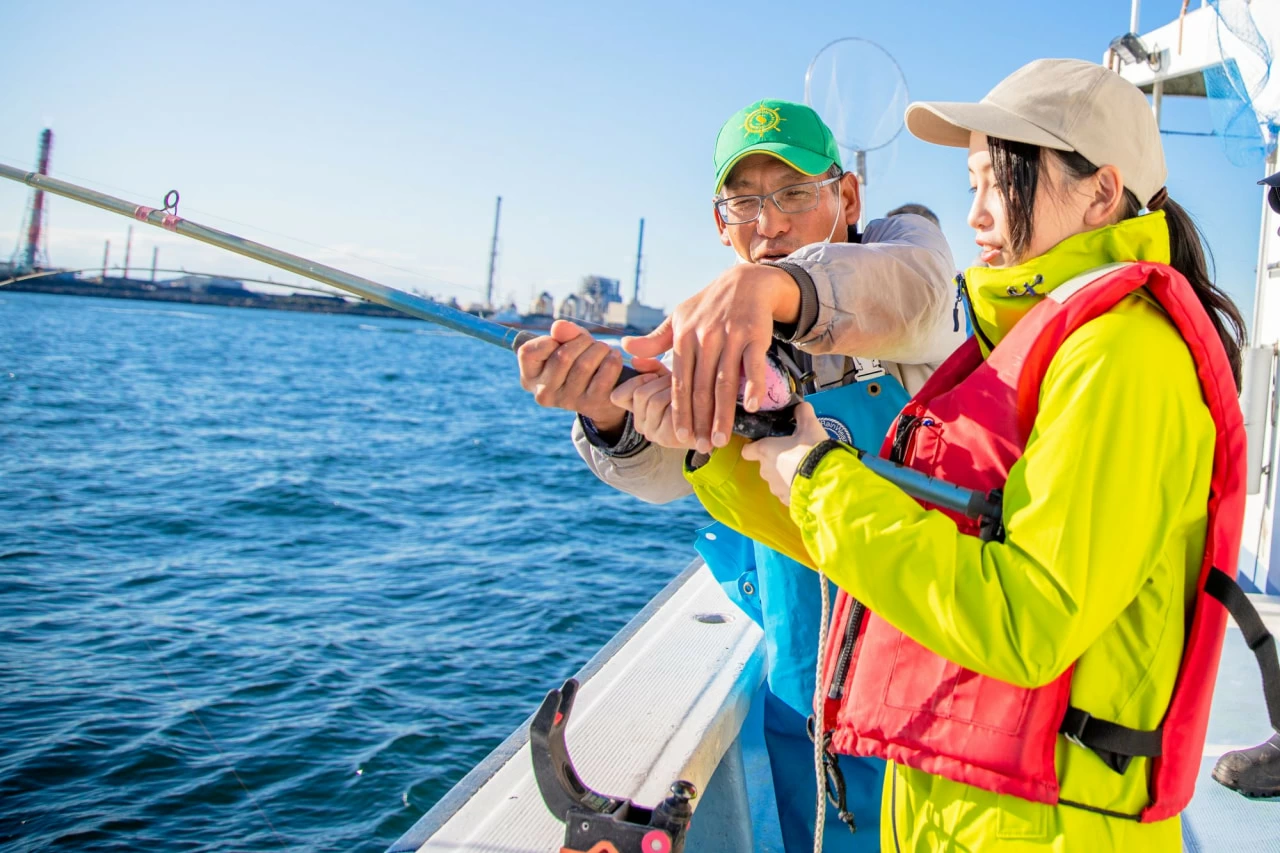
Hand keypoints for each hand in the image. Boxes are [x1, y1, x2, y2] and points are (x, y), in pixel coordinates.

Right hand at [517, 320, 629, 435]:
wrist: (602, 394)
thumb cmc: (578, 362)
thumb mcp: (568, 345)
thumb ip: (563, 333)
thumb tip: (559, 327)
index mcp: (530, 378)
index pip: (528, 352)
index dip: (549, 340)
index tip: (562, 342)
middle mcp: (544, 393)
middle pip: (562, 356)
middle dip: (582, 341)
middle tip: (592, 342)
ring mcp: (567, 402)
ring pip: (584, 365)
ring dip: (599, 349)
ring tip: (604, 349)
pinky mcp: (592, 405)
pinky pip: (604, 376)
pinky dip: (612, 360)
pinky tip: (614, 357)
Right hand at [609, 359, 695, 449]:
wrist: (717, 423)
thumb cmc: (694, 396)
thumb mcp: (671, 379)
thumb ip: (652, 369)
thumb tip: (634, 359)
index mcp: (638, 410)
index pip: (618, 395)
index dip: (634, 381)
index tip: (653, 375)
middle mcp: (641, 425)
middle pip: (639, 393)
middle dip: (661, 380)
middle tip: (679, 378)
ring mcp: (652, 433)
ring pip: (652, 400)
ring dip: (672, 388)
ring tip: (689, 386)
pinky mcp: (667, 438)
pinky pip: (668, 409)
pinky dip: (682, 398)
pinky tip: (694, 399)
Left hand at [622, 264, 798, 454]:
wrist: (746, 281)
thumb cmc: (709, 304)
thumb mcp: (679, 317)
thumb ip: (655, 339)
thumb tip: (626, 348)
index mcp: (683, 337)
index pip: (678, 383)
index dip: (679, 412)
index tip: (680, 436)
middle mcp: (704, 337)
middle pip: (700, 388)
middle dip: (699, 421)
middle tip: (701, 447)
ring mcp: (730, 336)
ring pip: (725, 382)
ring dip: (722, 414)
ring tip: (719, 438)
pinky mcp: (755, 334)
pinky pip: (753, 364)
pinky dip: (753, 385)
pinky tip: (752, 406)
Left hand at [741, 403, 827, 505]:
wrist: (824, 480)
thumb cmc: (811, 450)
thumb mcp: (810, 426)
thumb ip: (803, 413)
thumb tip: (800, 406)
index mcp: (765, 450)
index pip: (747, 450)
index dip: (754, 447)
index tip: (767, 444)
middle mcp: (765, 470)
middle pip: (765, 464)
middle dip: (777, 459)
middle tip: (794, 453)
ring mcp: (774, 488)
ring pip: (776, 479)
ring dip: (785, 474)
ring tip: (803, 468)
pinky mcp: (785, 500)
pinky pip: (786, 491)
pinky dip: (793, 487)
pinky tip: (806, 482)